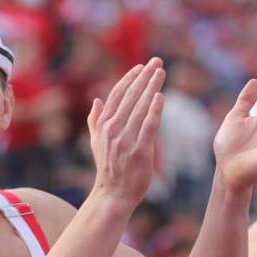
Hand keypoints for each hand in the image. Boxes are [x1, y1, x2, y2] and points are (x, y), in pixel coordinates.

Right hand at [87, 58, 165, 207]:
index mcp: (103, 126)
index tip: (141, 67)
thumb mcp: (96, 143)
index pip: (117, 96)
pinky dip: (154, 110)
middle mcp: (113, 130)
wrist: (113, 194)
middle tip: (156, 62)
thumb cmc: (107, 168)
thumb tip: (96, 101)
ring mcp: (126, 140)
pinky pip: (148, 126)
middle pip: (130, 97)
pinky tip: (160, 97)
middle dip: (144, 77)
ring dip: (151, 88)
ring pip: (140, 108)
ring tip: (161, 72)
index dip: (129, 79)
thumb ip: (95, 121)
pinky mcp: (139, 151)